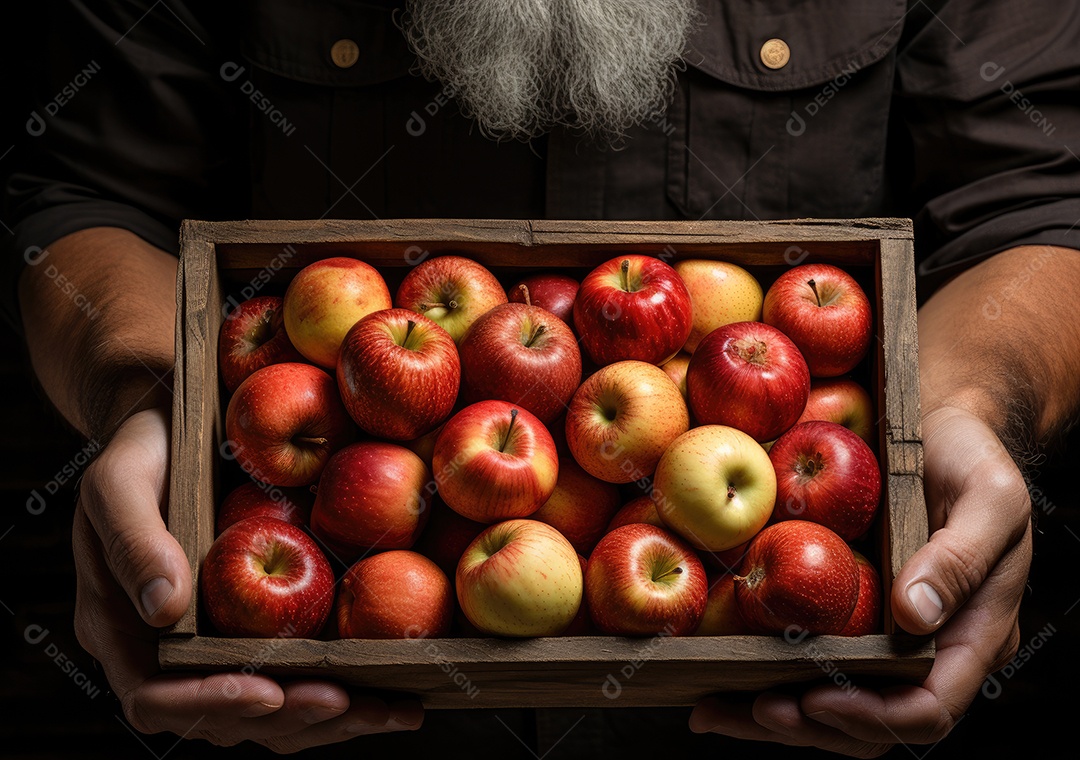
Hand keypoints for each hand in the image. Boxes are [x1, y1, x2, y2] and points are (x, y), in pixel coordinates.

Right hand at [73, 407, 422, 751]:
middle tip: (351, 702)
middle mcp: (172, 651)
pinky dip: (347, 685)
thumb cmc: (144, 447)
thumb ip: (134, 542)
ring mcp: (222, 641)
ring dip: (333, 718)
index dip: (209, 705)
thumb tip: (164, 609)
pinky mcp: (265, 625)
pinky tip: (397, 685)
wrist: (178, 423)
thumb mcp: (120, 480)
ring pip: (273, 708)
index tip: (266, 692)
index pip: (157, 697)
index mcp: (123, 629)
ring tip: (395, 710)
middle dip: (292, 716)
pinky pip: (301, 670)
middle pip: (227, 718)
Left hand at [688, 404, 1031, 756]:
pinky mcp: (848, 613)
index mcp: (974, 634)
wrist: (940, 426)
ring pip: (835, 704)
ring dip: (776, 715)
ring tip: (715, 710)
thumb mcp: (988, 496)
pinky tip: (716, 675)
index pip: (927, 708)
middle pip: (873, 723)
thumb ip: (960, 558)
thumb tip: (915, 617)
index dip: (870, 718)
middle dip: (810, 726)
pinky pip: (810, 660)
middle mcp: (929, 647)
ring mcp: (885, 635)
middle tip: (750, 708)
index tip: (813, 698)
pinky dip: (765, 673)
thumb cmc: (971, 457)